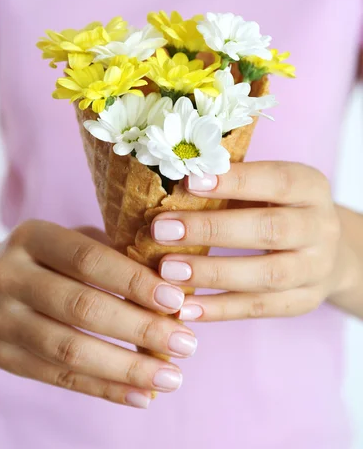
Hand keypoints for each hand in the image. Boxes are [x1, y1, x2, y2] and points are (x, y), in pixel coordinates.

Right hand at [0, 221, 197, 407]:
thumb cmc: (45, 261)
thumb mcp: (69, 242)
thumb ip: (113, 257)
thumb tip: (174, 289)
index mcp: (32, 237)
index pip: (88, 258)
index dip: (134, 281)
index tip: (177, 300)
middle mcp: (9, 277)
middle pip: (82, 307)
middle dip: (140, 328)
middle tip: (187, 343)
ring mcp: (1, 319)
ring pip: (70, 351)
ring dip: (128, 368)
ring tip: (172, 376)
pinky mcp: (2, 357)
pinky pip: (60, 379)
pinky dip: (106, 389)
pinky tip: (142, 396)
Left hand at [151, 162, 353, 321]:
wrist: (327, 250)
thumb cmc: (278, 207)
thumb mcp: (267, 185)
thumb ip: (230, 182)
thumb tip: (171, 180)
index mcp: (311, 188)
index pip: (277, 181)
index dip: (235, 182)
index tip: (189, 182)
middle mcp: (320, 228)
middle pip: (270, 230)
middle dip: (211, 230)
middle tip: (162, 230)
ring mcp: (315, 269)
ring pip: (267, 276)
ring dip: (212, 273)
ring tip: (167, 270)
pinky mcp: (303, 302)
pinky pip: (258, 309)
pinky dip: (219, 309)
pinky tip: (184, 308)